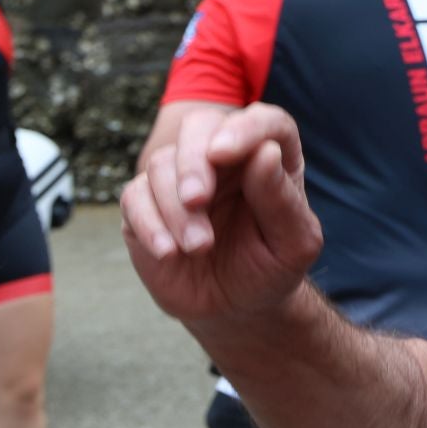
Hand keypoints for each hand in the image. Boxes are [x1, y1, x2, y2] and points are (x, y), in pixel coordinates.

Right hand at [120, 103, 322, 328]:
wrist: (232, 307)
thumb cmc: (269, 269)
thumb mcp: (293, 244)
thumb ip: (281, 199)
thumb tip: (263, 152)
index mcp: (267, 157)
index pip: (261, 121)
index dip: (244, 129)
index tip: (223, 153)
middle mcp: (221, 159)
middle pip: (199, 126)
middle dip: (193, 161)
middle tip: (197, 200)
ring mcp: (178, 179)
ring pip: (162, 163)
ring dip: (176, 207)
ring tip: (197, 248)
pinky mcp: (145, 204)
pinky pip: (134, 197)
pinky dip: (148, 223)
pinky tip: (168, 253)